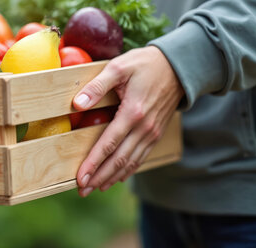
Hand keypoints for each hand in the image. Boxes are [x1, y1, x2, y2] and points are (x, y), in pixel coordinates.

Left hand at [73, 46, 183, 195]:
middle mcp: (144, 128)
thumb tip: (77, 103)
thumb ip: (97, 86)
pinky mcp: (156, 133)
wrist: (178, 66)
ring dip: (112, 177)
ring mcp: (152, 132)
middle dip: (99, 177)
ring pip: (130, 162)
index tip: (80, 177)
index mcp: (133, 112)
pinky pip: (141, 157)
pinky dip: (127, 170)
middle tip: (81, 190)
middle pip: (119, 159)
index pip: (108, 144)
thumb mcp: (119, 67)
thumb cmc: (145, 64)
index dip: (93, 163)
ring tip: (95, 188)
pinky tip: (116, 177)